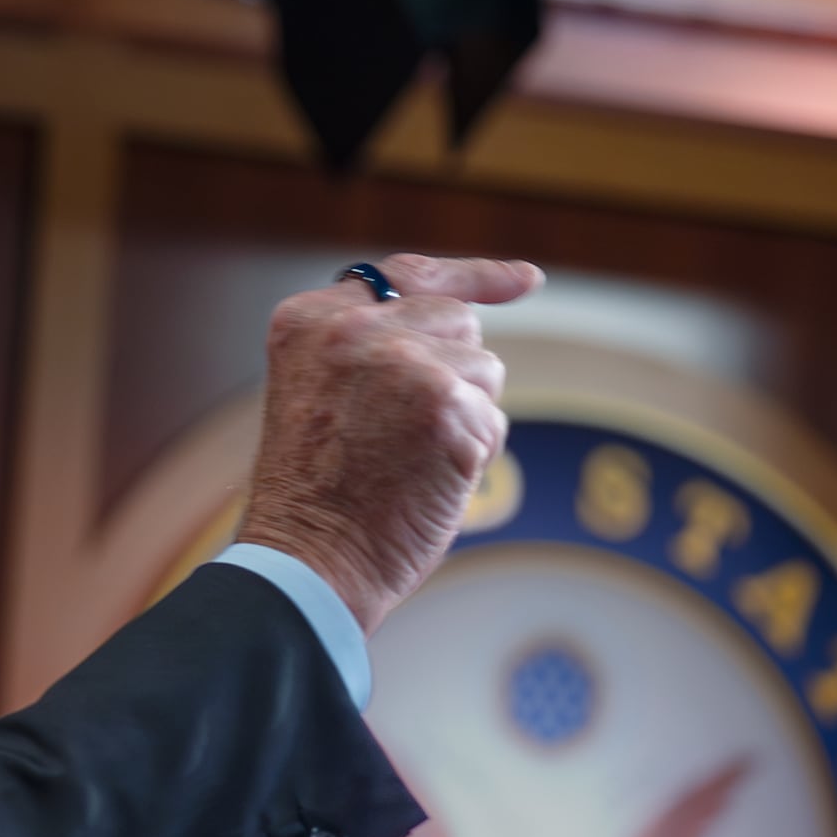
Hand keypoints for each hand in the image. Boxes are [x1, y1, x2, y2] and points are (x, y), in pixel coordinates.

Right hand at [235, 254, 540, 632]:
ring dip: (465, 418)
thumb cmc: (314, 497)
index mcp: (309, 320)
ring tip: (406, 462)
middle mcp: (353, 328)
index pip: (407, 275)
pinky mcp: (445, 405)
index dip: (476, 276)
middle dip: (454, 373)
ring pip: (483, 371)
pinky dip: (474, 457)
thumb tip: (463, 331)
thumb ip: (367, 349)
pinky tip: (427, 482)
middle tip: (406, 433)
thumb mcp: (316, 393)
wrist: (307, 561)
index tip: (528, 280)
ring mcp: (401, 362)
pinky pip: (493, 421)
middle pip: (457, 321)